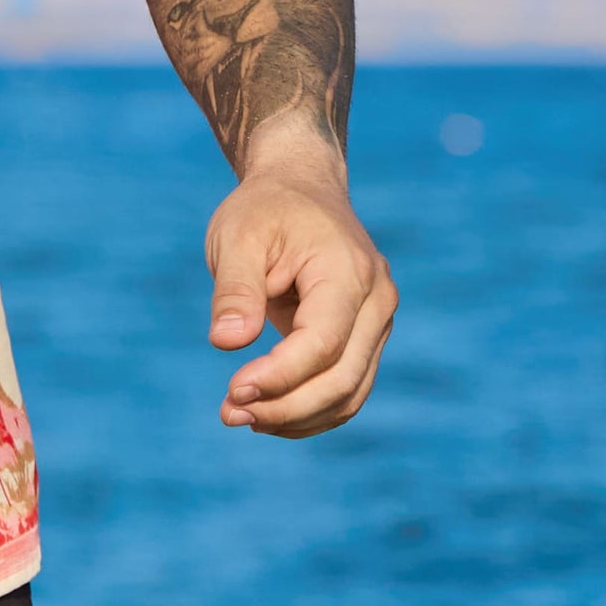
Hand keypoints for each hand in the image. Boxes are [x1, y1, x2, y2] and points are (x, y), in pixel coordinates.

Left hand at [203, 149, 394, 436]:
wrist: (301, 187)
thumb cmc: (265, 209)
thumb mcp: (237, 237)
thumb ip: (235, 289)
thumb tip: (226, 342)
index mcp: (347, 270)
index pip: (323, 342)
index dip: (280, 376)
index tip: (233, 391)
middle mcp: (376, 300)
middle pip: (342, 378)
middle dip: (286, 407)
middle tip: (230, 414)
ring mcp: (379, 321)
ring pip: (350, 393)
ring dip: (298, 417)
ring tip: (242, 418)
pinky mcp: (367, 337)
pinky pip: (347, 387)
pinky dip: (311, 410)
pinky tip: (268, 415)